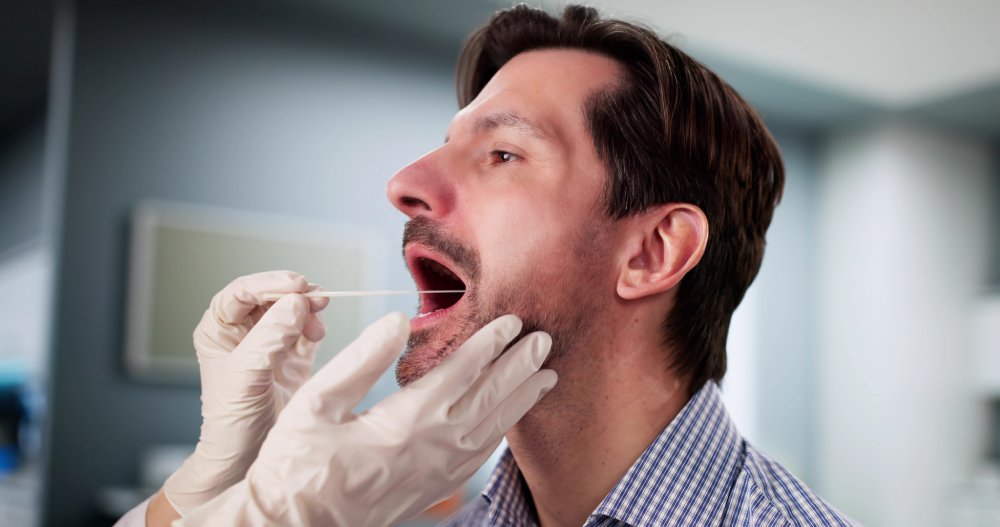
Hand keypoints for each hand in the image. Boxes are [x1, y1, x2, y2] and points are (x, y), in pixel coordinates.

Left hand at [162, 271, 327, 514]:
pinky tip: (319, 331)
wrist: (246, 458)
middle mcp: (243, 332)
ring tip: (319, 318)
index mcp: (219, 329)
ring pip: (292, 310)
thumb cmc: (231, 420)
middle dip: (294, 294)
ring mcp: (269, 344)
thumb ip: (270, 336)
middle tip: (316, 296)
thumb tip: (296, 302)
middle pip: (271, 297)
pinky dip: (315, 326)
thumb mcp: (247, 374)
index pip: (242, 292)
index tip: (296, 285)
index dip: (269, 284)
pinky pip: (306, 330)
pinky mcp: (292, 358)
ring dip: (308, 309)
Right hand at [179, 312, 556, 526]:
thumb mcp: (313, 404)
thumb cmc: (294, 465)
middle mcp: (430, 450)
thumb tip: (397, 321)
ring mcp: (435, 474)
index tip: (510, 321)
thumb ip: (359, 361)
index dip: (488, 344)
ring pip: (492, 431)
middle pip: (489, 400)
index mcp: (403, 424)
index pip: (460, 374)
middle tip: (545, 340)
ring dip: (520, 400)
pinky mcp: (431, 490)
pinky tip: (508, 421)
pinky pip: (479, 458)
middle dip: (519, 367)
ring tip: (545, 376)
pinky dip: (500, 433)